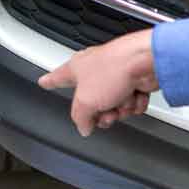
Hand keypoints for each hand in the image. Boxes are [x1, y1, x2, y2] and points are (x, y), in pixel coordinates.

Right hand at [38, 29, 157, 136]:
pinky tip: (135, 97)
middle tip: (105, 114)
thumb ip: (80, 118)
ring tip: (122, 102)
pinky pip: (131, 102)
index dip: (50, 81)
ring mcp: (116, 75)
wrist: (145, 62)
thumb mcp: (85, 102)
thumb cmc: (114, 69)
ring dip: (120, 109)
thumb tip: (83, 127)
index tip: (43, 82)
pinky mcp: (135, 80)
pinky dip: (134, 103)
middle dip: (100, 113)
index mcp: (77, 68)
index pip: (58, 77)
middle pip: (91, 102)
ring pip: (114, 106)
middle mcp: (96, 70)